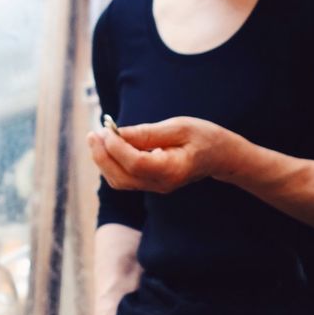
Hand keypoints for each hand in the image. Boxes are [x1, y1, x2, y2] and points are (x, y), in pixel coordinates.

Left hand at [86, 116, 239, 193]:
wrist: (220, 156)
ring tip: (96, 137)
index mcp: (172, 170)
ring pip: (119, 181)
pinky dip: (111, 163)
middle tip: (93, 133)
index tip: (107, 128)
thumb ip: (147, 133)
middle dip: (102, 156)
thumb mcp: (179, 127)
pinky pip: (124, 178)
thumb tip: (117, 132)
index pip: (136, 164)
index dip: (117, 147)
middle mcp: (161, 184)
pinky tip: (108, 145)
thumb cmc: (203, 137)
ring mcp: (155, 187)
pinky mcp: (150, 184)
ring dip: (103, 160)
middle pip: (121, 178)